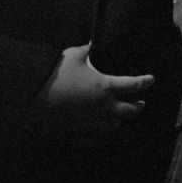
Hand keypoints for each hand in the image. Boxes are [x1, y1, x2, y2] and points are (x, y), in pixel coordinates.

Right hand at [36, 44, 152, 134]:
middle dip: (137, 107)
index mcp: (105, 86)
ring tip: (120, 118)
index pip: (133, 85)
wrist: (30, 95)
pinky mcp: (75, 131)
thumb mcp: (73, 56)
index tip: (151, 80)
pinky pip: (92, 138)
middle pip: (129, 111)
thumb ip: (85, 50)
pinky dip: (98, 134)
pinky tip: (99, 131)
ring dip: (118, 121)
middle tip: (141, 104)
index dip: (145, 82)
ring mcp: (89, 121)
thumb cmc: (55, 73)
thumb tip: (90, 44)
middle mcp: (101, 106)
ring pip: (112, 127)